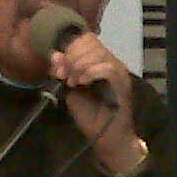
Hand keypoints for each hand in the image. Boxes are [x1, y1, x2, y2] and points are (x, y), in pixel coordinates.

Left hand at [47, 31, 143, 175]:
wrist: (106, 138)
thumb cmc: (90, 116)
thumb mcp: (70, 91)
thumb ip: (63, 72)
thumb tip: (54, 54)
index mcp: (100, 61)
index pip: (86, 39)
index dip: (69, 49)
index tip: (59, 70)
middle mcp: (112, 62)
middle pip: (90, 42)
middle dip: (72, 57)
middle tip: (65, 77)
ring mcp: (119, 72)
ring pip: (98, 52)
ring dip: (79, 66)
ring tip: (73, 83)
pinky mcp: (123, 83)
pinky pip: (107, 68)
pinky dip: (90, 73)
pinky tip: (81, 83)